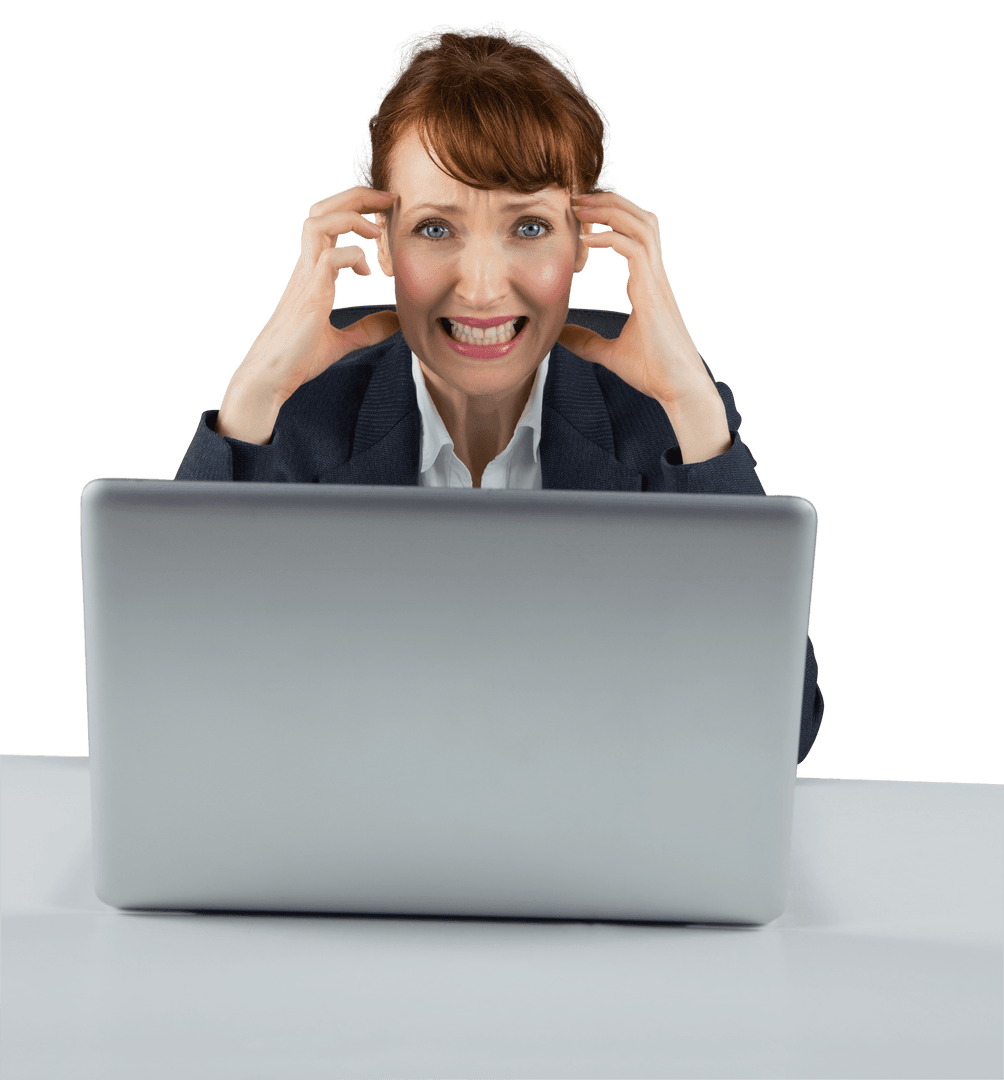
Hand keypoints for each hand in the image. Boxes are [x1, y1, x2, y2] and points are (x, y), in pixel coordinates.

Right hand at [216, 187, 400, 443]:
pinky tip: (365, 272)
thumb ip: (368, 329)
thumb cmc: (298, 359)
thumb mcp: (342, 341)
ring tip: (376, 232)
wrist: (272, 378)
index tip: (385, 212)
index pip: (329, 223)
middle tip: (387, 199)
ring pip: (319, 223)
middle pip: (322, 210)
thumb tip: (395, 321)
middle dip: (355, 196)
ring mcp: (305, 278)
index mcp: (312, 272)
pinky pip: (329, 257)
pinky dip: (352, 256)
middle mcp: (306, 268)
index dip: (356, 209)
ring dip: (351, 218)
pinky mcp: (309, 295)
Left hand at [557, 193, 730, 462]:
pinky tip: (585, 240)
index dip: (610, 219)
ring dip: (610, 210)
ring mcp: (657, 281)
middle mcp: (655, 275)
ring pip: (641, 224)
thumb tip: (560, 336)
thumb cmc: (653, 371)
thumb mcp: (609, 353)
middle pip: (640, 218)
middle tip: (576, 198)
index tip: (580, 217)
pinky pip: (633, 248)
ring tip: (580, 206)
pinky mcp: (653, 292)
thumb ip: (585, 341)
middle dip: (610, 202)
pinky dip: (609, 237)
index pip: (634, 234)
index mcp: (648, 283)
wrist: (679, 388)